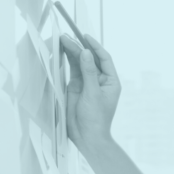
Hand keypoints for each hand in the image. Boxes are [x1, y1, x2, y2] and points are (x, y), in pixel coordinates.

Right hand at [60, 34, 120, 150]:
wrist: (87, 136)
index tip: (84, 36)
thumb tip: (85, 52)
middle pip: (90, 58)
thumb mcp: (93, 93)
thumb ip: (89, 72)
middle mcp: (100, 80)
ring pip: (80, 62)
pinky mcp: (76, 86)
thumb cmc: (96, 118)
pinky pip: (72, 69)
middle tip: (66, 36)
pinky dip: (67, 59)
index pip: (105, 59)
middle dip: (80, 47)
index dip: (95, 46)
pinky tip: (61, 49)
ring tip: (61, 39)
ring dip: (71, 51)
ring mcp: (87, 82)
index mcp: (111, 82)